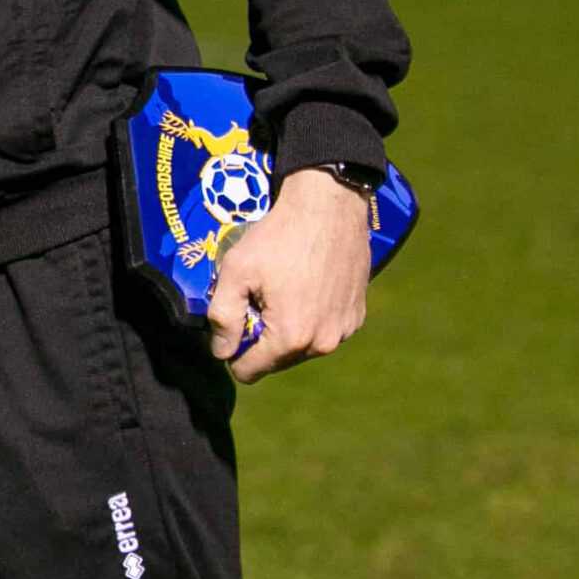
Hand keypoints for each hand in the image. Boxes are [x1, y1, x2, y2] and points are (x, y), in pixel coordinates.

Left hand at [207, 168, 374, 383]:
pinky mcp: (357, 315)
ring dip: (287, 328)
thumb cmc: (279, 237)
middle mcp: (323, 343)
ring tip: (281, 288)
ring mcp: (344, 330)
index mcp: (291, 338)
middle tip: (257, 297)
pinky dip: (311, 316)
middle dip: (261, 337)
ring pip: (302, 346)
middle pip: (277, 360)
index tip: (233, 320)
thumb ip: (223, 316)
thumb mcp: (236, 271)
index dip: (232, 350)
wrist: (329, 207)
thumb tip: (221, 352)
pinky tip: (305, 285)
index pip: (250, 371)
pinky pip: (324, 329)